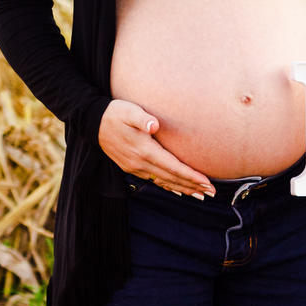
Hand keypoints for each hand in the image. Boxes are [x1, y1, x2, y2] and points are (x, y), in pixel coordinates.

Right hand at [98, 99, 216, 197]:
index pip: (173, 167)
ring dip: (183, 189)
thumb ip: (142, 118)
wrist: (92, 123)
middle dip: (193, 186)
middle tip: (212, 192)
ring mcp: (135, 168)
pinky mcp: (132, 167)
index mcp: (144, 150)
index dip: (191, 175)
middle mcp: (140, 163)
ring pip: (164, 182)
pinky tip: (177, 191)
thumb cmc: (114, 113)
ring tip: (200, 195)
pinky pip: (154, 181)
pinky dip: (168, 187)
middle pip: (172, 178)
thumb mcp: (128, 110)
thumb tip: (154, 125)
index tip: (207, 182)